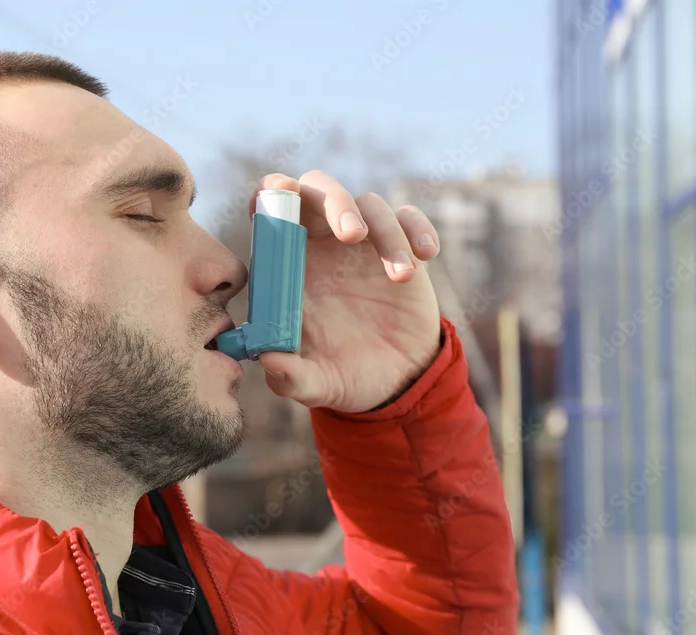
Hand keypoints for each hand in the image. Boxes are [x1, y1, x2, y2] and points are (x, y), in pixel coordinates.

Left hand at [254, 171, 441, 412]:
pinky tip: (425, 255)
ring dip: (386, 232)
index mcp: (289, 264)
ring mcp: (364, 243)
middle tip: (351, 235)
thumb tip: (270, 361)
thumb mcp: (313, 384)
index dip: (272, 193)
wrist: (395, 384)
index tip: (283, 195)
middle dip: (335, 201)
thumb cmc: (342, 376)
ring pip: (370, 204)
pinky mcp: (402, 248)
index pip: (270, 208)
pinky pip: (409, 219)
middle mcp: (323, 244)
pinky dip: (418, 229)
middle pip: (319, 190)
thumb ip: (289, 376)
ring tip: (401, 276)